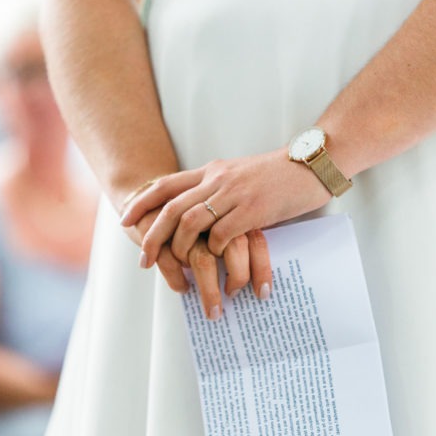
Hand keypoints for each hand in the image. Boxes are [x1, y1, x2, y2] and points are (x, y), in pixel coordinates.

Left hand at [120, 148, 331, 267]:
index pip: (165, 184)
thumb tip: (199, 217)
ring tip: (181, 271)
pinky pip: (221, 235)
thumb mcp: (239, 176)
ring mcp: (234, 194)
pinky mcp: (252, 210)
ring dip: (181, 250)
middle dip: (152, 236)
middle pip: (171, 208)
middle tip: (145, 260)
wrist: (312, 165)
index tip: (124, 219)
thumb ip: (218, 191)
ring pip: (190, 223)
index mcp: (211, 171)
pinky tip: (217, 263)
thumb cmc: (279, 176)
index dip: (141, 202)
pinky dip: (213, 253)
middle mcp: (217, 180)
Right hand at [124, 208, 272, 319]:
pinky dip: (177, 278)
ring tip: (212, 311)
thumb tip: (259, 280)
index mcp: (231, 209)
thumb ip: (239, 241)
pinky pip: (169, 260)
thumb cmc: (192, 216)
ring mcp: (184, 221)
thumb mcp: (222, 220)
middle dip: (238, 279)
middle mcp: (210, 214)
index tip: (264, 293)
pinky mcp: (155, 226)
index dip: (262, 268)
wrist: (150, 190)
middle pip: (234, 249)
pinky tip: (183, 288)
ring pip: (203, 260)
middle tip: (236, 299)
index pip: (256, 240)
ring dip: (209, 290)